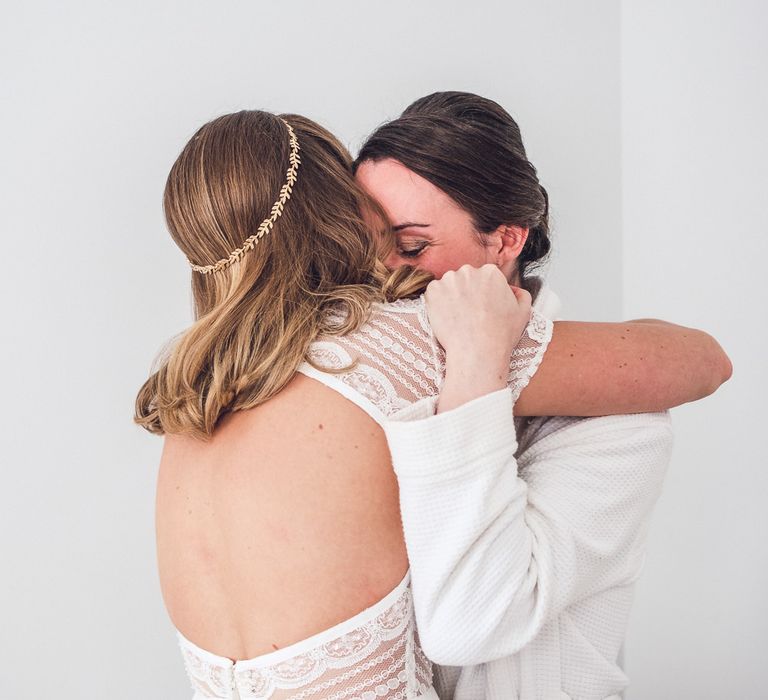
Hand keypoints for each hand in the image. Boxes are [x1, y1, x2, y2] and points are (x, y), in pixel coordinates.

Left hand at [424, 264, 531, 410]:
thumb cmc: (501, 335)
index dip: (483, 294)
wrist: (477, 351)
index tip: (482, 308)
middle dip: (467, 292)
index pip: (484, 278)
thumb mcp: (523, 312)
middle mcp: (469, 271)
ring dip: (451, 297)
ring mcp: (449, 280)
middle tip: (469, 314)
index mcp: (491, 272)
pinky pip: (434, 294)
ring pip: (449, 286)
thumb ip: (521, 294)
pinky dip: (437, 304)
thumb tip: (512, 289)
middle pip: (466, 279)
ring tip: (458, 318)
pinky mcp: (433, 291)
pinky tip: (447, 318)